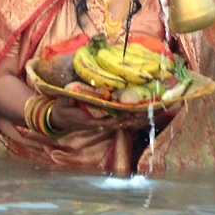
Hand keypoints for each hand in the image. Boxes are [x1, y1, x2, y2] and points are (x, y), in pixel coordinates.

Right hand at [48, 97, 170, 133]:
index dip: (122, 117)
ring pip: (126, 122)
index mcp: (91, 121)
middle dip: (137, 118)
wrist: (59, 119)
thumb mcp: (62, 102)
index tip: (133, 114)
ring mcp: (105, 123)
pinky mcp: (107, 121)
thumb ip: (68, 96)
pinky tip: (145, 114)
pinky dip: (134, 117)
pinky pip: (123, 120)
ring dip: (139, 119)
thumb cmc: (62, 109)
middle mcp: (101, 124)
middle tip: (151, 113)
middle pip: (123, 122)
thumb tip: (74, 90)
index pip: (110, 120)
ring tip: (154, 114)